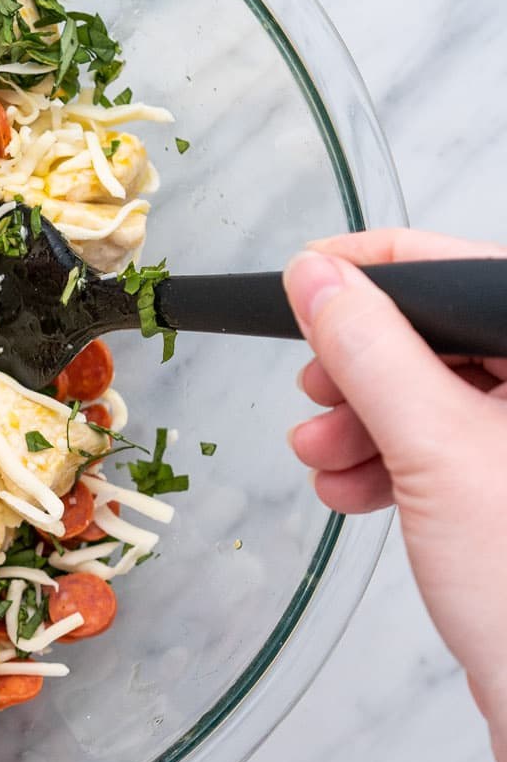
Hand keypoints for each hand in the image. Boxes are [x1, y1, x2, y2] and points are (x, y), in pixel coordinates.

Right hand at [283, 229, 506, 761]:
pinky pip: (438, 446)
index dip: (371, 267)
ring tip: (324, 462)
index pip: (459, 267)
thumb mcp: (434, 449)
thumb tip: (316, 277)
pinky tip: (353, 494)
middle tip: (315, 394)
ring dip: (361, 424)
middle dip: (359, 366)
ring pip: (431, 394)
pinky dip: (385, 464)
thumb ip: (371, 350)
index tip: (302, 282)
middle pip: (440, 333)